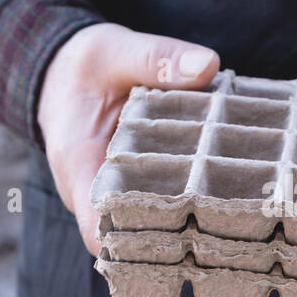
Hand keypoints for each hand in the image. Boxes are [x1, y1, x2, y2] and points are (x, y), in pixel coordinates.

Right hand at [36, 22, 218, 254]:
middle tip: (227, 232)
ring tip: (234, 225)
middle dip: (172, 243)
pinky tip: (227, 204)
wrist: (62, 71)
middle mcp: (90, 191)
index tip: (181, 239)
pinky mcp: (130, 187)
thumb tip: (207, 65)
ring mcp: (110, 194)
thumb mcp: (116, 51)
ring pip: (144, 226)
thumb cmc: (85, 64)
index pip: (97, 230)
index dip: (134, 246)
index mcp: (78, 164)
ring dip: (182, 228)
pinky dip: (184, 208)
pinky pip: (155, 207)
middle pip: (129, 238)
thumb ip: (158, 59)